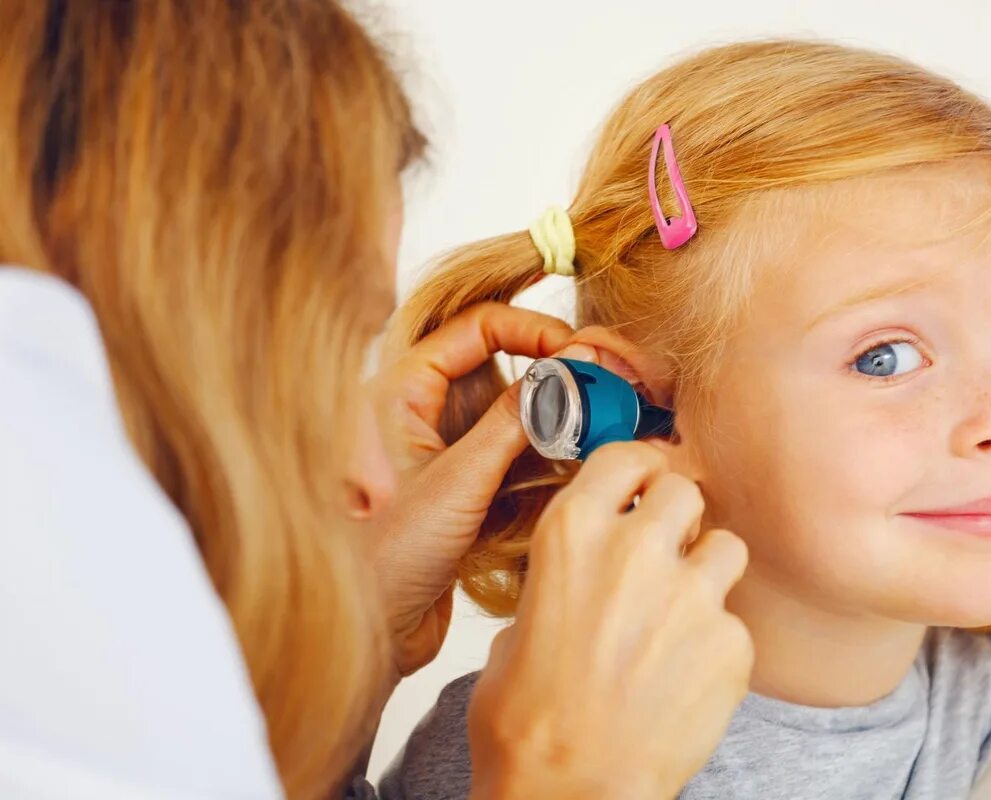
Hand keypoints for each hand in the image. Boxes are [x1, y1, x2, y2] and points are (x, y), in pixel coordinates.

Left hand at [363, 302, 589, 676]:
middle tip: (610, 380)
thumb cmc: (387, 558)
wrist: (371, 632)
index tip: (577, 351)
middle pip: (506, 364)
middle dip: (560, 369)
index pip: (477, 327)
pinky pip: (522, 453)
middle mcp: (427, 412)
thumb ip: (514, 423)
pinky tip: (591, 458)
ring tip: (612, 417)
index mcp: (403, 391)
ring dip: (565, 413)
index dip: (532, 329)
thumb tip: (567, 371)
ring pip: (520, 411)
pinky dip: (557, 452)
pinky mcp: (470, 487)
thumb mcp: (457, 482)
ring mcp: (450, 449)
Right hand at [467, 443, 753, 799]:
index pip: (628, 455)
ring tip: (682, 617)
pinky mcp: (729, 643)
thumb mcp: (518, 623)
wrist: (568, 791)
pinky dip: (718, 644)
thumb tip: (584, 575)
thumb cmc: (527, 720)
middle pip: (685, 489)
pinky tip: (685, 676)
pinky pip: (736, 621)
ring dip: (709, 572)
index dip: (642, 469)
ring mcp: (690, 594)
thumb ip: (564, 579)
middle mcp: (635, 549)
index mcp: (572, 532)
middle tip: (667, 551)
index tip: (645, 484)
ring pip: (727, 546)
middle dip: (679, 516)